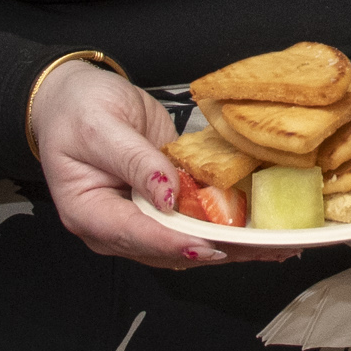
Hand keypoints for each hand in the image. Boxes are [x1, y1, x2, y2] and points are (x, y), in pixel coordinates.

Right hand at [29, 64, 300, 271]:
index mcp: (91, 215)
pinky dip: (228, 229)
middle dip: (222, 251)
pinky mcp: (162, 207)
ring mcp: (141, 221)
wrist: (71, 98)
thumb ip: (135, 161)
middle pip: (172, 251)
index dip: (180, 243)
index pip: (140, 237)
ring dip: (233, 247)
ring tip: (278, 245)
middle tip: (268, 250)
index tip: (215, 245)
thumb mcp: (101, 127)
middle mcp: (116, 229)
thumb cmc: (77, 110)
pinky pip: (194, 223)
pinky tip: (261, 230)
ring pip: (189, 245)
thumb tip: (167, 195)